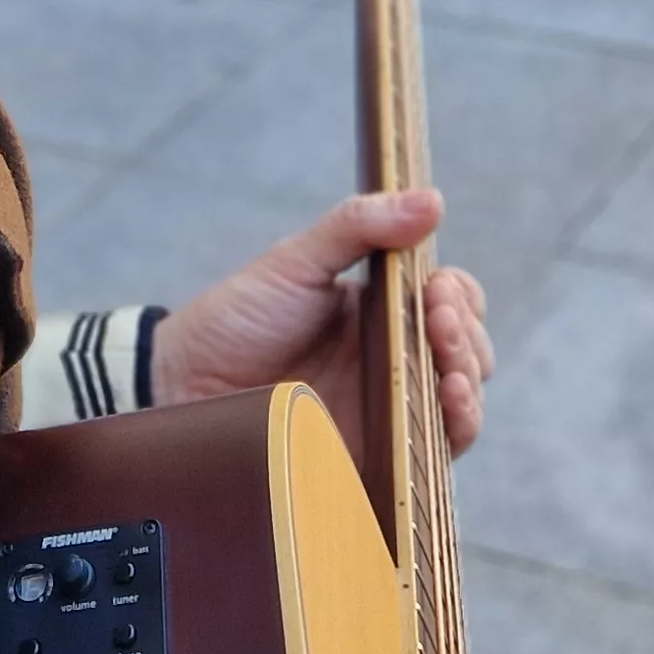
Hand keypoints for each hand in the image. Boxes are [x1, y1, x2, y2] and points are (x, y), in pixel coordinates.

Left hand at [152, 189, 491, 453]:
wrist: (184, 384)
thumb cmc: (237, 319)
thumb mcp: (295, 261)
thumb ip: (358, 227)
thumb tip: (432, 199)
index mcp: (381, 310)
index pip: (451, 301)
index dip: (458, 295)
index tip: (438, 286)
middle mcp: (394, 360)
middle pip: (467, 350)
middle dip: (467, 334)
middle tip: (438, 318)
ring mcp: (389, 409)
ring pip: (461, 399)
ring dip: (469, 376)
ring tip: (450, 367)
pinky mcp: (378, 454)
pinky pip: (436, 450)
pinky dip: (458, 425)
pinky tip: (451, 403)